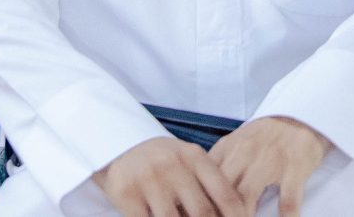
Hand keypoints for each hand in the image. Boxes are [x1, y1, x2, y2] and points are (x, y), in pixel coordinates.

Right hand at [94, 135, 247, 216]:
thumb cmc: (161, 161)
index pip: (226, 194)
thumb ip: (207, 183)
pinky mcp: (127, 192)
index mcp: (194, 156)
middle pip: (203, 213)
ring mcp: (149, 178)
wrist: (118, 144)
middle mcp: (174, 165)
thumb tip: (235, 214)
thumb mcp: (186, 161)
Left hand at [209, 115, 329, 214]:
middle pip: (222, 189)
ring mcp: (270, 159)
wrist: (299, 117)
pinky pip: (288, 200)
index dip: (199, 201)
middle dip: (218, 211)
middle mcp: (245, 152)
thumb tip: (196, 192)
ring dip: (243, 216)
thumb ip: (217, 165)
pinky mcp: (295, 167)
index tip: (197, 214)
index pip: (204, 177)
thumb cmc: (263, 138)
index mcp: (228, 147)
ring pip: (247, 196)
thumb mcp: (235, 144)